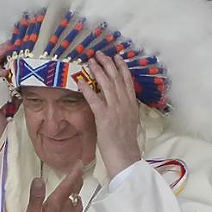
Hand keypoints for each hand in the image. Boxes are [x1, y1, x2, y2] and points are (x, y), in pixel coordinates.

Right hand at [22, 164, 83, 211]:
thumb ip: (36, 197)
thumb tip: (39, 179)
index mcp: (56, 204)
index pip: (68, 185)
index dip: (74, 173)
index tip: (79, 163)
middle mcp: (65, 210)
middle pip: (74, 191)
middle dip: (77, 179)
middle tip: (79, 169)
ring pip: (76, 200)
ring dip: (77, 190)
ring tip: (77, 184)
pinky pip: (74, 209)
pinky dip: (75, 202)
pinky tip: (72, 204)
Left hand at [77, 53, 141, 179]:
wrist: (125, 157)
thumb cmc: (125, 143)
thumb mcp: (130, 122)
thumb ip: (125, 110)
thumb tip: (120, 101)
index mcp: (132, 105)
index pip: (128, 82)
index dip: (122, 68)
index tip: (116, 57)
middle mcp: (125, 104)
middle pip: (116, 79)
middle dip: (108, 64)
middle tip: (99, 54)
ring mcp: (115, 110)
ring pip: (106, 85)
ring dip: (98, 71)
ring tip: (91, 61)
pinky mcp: (104, 118)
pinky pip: (94, 100)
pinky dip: (87, 89)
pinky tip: (80, 81)